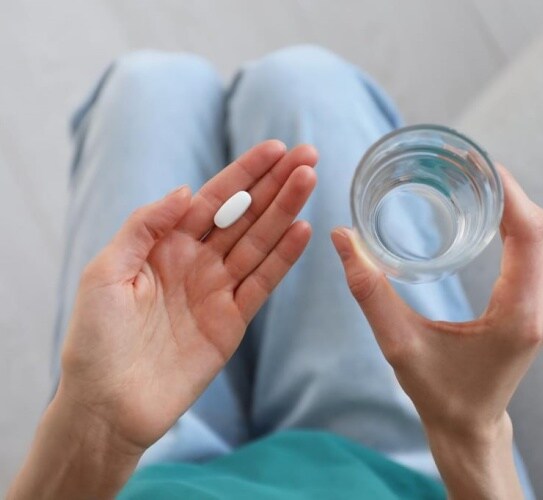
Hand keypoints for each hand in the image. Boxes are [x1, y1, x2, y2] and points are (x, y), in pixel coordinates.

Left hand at [58, 140, 317, 453]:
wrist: (108, 404)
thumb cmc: (95, 339)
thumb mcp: (106, 272)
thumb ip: (145, 227)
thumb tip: (185, 191)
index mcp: (166, 245)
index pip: (213, 199)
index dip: (245, 173)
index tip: (275, 148)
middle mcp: (197, 262)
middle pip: (245, 215)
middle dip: (275, 185)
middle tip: (308, 156)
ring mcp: (217, 291)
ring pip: (259, 243)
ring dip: (286, 212)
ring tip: (311, 181)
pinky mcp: (233, 321)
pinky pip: (263, 283)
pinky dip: (284, 259)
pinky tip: (302, 231)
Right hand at [331, 165, 542, 497]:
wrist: (468, 426)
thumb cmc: (438, 392)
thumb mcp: (398, 343)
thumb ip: (368, 290)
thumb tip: (343, 237)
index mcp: (518, 313)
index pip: (528, 233)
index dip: (508, 192)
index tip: (479, 163)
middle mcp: (541, 306)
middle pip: (538, 229)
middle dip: (506, 190)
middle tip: (467, 165)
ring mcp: (542, 307)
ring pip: (539, 239)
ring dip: (511, 206)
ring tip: (473, 182)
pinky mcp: (534, 307)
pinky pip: (533, 254)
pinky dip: (513, 226)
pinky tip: (485, 216)